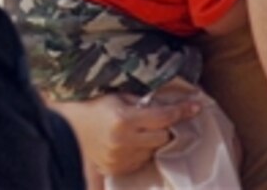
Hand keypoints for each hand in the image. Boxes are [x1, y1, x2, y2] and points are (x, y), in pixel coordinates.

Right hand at [50, 94, 200, 175]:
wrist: (69, 126)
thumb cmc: (94, 105)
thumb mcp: (118, 97)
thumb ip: (142, 102)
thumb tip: (170, 104)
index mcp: (124, 120)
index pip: (163, 117)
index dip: (182, 110)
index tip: (197, 105)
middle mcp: (124, 142)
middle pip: (163, 138)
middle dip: (168, 127)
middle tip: (166, 118)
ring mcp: (121, 158)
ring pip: (154, 150)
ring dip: (155, 140)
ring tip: (144, 129)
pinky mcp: (118, 169)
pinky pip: (142, 160)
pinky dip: (143, 150)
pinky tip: (134, 141)